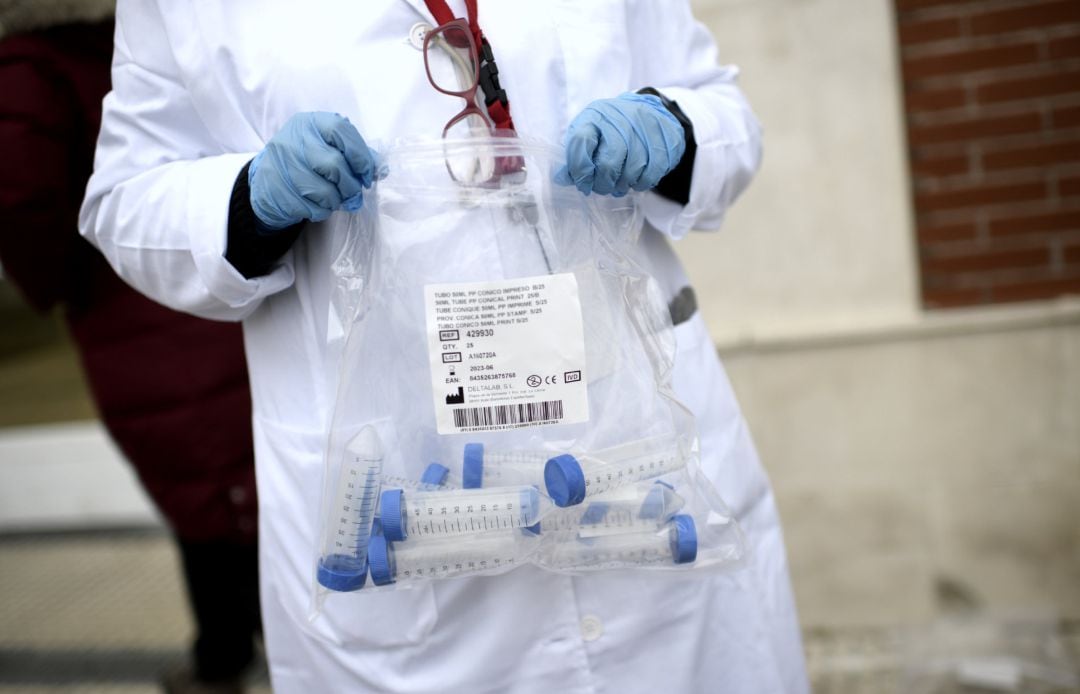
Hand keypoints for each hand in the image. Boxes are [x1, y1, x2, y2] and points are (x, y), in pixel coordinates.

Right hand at [249, 112, 381, 230]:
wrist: (270, 180)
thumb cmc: (307, 161)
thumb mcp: (328, 146)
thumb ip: (355, 153)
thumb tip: (381, 169)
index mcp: (310, 123)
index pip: (341, 130)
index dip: (360, 154)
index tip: (367, 173)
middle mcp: (294, 140)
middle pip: (335, 165)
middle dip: (351, 184)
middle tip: (354, 191)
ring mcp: (284, 166)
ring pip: (325, 191)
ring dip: (338, 200)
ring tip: (336, 198)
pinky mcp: (280, 192)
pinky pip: (314, 208)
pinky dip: (324, 210)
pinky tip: (318, 203)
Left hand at [555, 93, 685, 196]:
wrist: (650, 111)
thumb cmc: (613, 128)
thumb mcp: (590, 134)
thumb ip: (575, 156)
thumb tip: (561, 178)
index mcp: (595, 116)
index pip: (581, 142)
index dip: (579, 170)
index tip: (583, 183)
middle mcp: (619, 119)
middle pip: (608, 163)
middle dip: (603, 184)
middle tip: (603, 187)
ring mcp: (644, 128)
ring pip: (631, 171)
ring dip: (623, 185)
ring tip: (619, 184)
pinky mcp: (664, 140)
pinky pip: (651, 173)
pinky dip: (641, 183)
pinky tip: (636, 180)